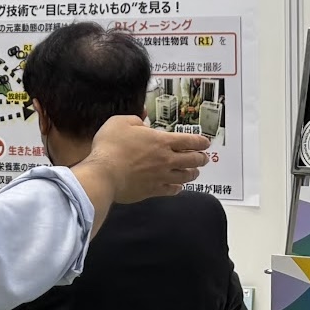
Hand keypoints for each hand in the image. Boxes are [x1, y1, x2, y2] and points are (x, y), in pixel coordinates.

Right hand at [77, 116, 209, 206]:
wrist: (104, 174)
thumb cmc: (110, 147)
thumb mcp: (119, 122)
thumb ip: (134, 119)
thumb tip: (142, 118)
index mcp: (161, 141)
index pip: (189, 141)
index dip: (200, 142)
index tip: (206, 143)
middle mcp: (166, 159)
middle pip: (192, 160)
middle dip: (201, 158)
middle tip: (204, 158)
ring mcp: (161, 177)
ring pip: (185, 176)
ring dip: (192, 173)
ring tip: (194, 172)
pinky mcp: (153, 191)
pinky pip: (172, 190)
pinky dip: (178, 188)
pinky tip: (178, 187)